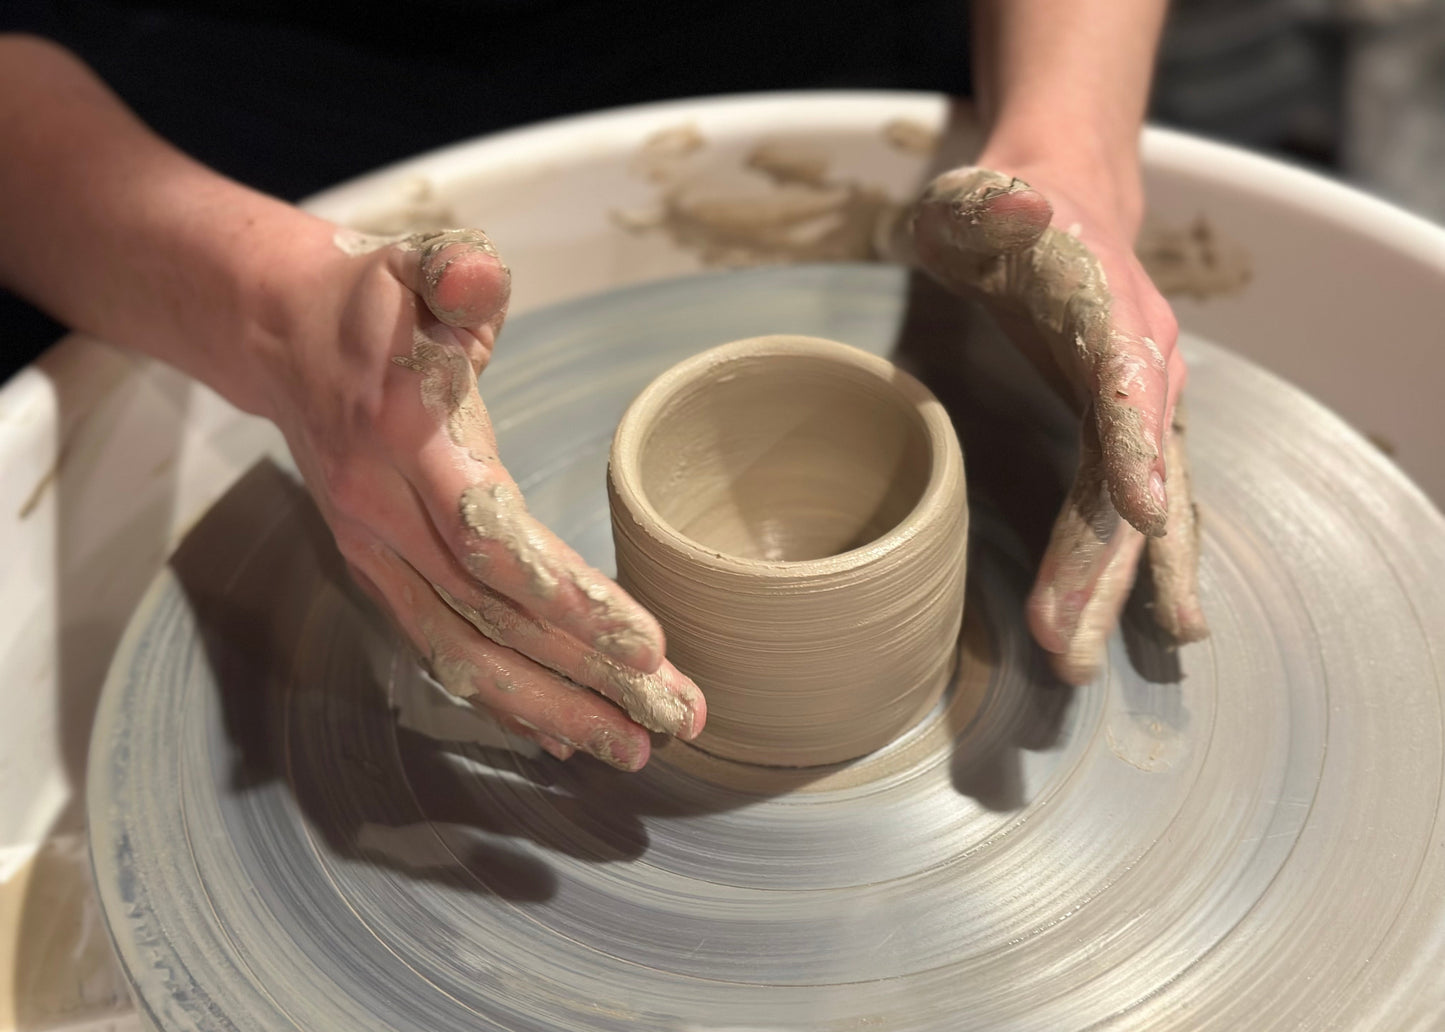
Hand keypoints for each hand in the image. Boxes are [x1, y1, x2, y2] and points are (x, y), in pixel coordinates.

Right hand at [260, 227, 705, 767]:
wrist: (281, 336)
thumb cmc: (373, 301)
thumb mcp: (415, 263)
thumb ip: (454, 271)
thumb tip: (480, 275)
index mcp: (403, 441)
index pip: (490, 540)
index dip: (568, 599)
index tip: (648, 645)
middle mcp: (382, 515)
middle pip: (492, 619)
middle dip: (586, 677)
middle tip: (674, 718)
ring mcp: (375, 554)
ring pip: (465, 652)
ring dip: (552, 706)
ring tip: (633, 746)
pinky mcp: (381, 573)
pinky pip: (441, 648)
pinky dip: (500, 696)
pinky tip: (561, 731)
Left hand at [908, 164, 1207, 681]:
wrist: (1067, 199)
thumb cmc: (1008, 204)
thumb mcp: (981, 193)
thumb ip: (994, 204)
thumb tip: (1019, 203)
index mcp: (1110, 305)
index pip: (1130, 380)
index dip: (1134, 443)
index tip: (1142, 510)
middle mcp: (1146, 363)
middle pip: (1131, 476)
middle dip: (1103, 564)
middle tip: (1064, 645)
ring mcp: (1143, 403)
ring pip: (1137, 511)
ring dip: (1111, 587)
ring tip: (1082, 660)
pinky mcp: (1124, 431)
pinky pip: (1131, 511)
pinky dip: (1129, 570)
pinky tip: (1131, 625)